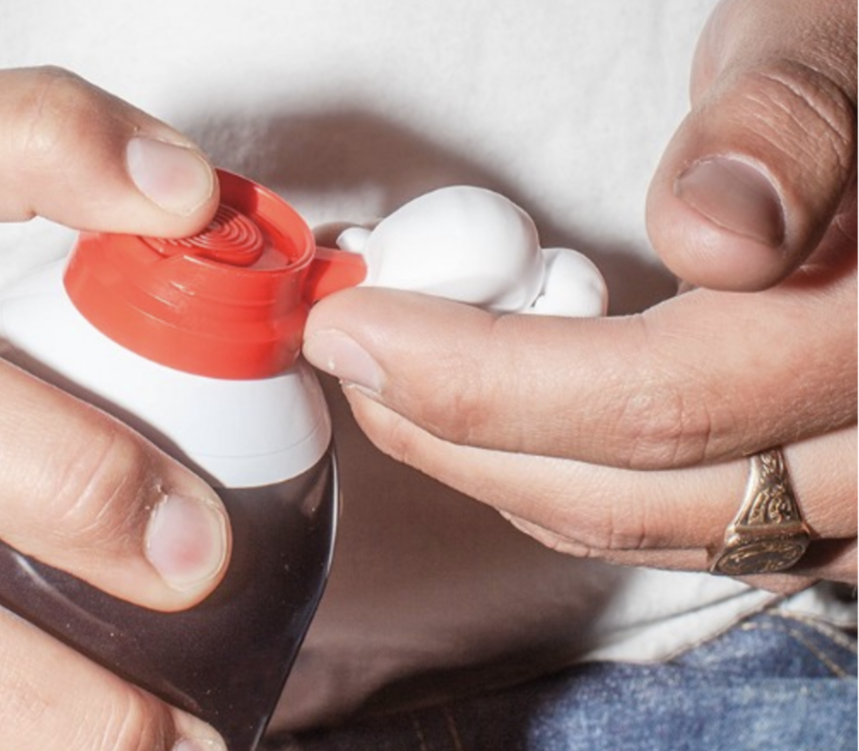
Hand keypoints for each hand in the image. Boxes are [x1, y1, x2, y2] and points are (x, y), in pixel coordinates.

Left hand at [302, 0, 855, 590]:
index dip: (481, 383)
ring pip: (637, 531)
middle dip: (454, 436)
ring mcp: (857, 505)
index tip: (357, 330)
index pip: (662, 400)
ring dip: (493, 467)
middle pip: (630, 495)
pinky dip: (560, 482)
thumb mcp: (832, 47)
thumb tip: (712, 232)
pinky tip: (500, 417)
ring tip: (401, 382)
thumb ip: (785, 128)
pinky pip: (667, 532)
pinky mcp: (823, 515)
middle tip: (356, 359)